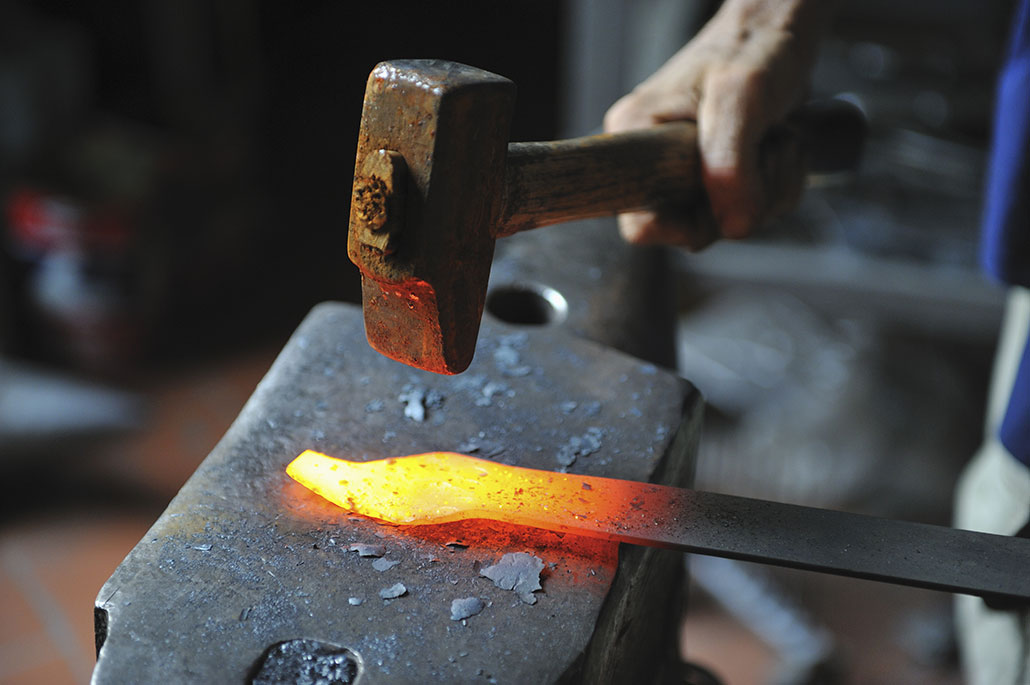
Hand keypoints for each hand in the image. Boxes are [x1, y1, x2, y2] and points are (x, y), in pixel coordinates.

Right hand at [604, 0, 826, 247]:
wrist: (782, 26)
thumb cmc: (752, 48)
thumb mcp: (739, 100)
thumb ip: (730, 166)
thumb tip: (733, 228)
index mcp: (634, 141)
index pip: (639, 224)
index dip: (683, 225)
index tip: (719, 195)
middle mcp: (654, 163)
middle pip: (695, 229)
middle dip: (743, 199)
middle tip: (766, 150)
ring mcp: (688, 172)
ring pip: (731, 221)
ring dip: (771, 188)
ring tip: (777, 139)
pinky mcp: (719, 174)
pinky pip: (751, 208)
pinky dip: (779, 183)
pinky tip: (782, 145)